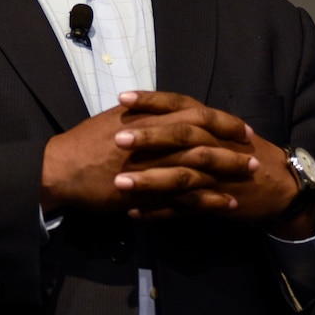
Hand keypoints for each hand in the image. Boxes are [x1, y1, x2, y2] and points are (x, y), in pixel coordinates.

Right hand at [40, 91, 258, 215]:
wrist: (61, 168)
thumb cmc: (85, 141)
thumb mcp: (116, 118)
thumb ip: (144, 114)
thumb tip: (164, 109)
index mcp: (148, 118)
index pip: (195, 114)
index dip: (222, 121)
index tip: (241, 127)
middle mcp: (155, 140)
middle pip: (204, 141)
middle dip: (231, 147)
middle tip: (254, 153)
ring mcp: (153, 167)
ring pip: (200, 169)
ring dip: (227, 174)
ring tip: (248, 178)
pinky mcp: (149, 193)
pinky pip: (187, 198)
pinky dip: (210, 201)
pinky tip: (227, 204)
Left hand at [114, 92, 314, 235]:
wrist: (282, 186)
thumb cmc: (244, 153)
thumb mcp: (219, 131)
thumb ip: (188, 122)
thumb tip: (147, 112)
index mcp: (212, 124)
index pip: (180, 105)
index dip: (152, 101)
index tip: (122, 97)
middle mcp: (215, 146)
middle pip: (181, 138)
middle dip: (149, 138)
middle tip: (117, 139)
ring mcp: (216, 176)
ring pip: (181, 176)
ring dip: (149, 181)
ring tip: (119, 183)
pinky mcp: (217, 202)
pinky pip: (184, 208)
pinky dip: (159, 212)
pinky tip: (133, 212)